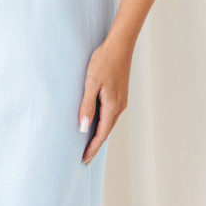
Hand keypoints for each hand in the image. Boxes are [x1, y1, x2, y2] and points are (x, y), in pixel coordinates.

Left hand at [78, 34, 132, 163]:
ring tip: (89, 143)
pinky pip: (111, 113)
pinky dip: (103, 122)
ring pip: (109, 122)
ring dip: (100, 133)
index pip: (101, 134)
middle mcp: (119, 106)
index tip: (84, 160)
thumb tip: (84, 128)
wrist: (119, 45)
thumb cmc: (103, 61)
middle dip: (95, 144)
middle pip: (106, 131)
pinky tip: (97, 121)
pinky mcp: (120, 93)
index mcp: (112, 106)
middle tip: (85, 157)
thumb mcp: (91, 83)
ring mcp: (121, 100)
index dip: (92, 148)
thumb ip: (87, 106)